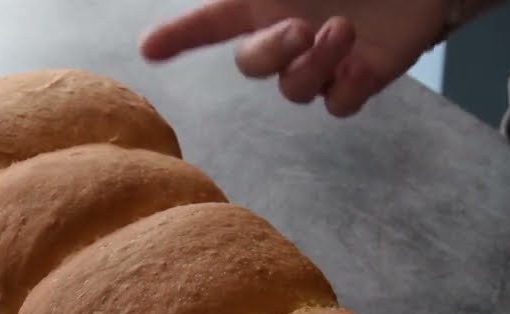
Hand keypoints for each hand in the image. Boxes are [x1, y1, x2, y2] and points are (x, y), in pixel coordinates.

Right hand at [139, 0, 495, 116]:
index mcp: (267, 2)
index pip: (211, 22)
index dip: (179, 35)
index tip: (149, 49)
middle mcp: (289, 35)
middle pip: (252, 66)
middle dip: (271, 52)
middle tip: (301, 28)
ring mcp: (324, 62)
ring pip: (294, 89)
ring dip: (314, 64)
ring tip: (345, 30)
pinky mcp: (360, 81)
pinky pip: (336, 105)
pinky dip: (344, 89)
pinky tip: (360, 65)